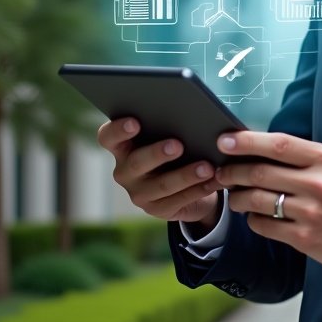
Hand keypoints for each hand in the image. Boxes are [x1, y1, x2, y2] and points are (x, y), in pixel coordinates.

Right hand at [97, 118, 221, 228]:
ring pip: (162, 185)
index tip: (135, 122)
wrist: (184, 182)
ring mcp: (138, 193)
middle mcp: (125, 171)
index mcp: (122, 147)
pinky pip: (178, 201)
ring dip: (186, 175)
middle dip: (157, 154)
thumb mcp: (169, 135)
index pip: (108, 137)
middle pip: (137, 162)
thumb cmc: (175, 146)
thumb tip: (192, 112)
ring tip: (207, 167)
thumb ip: (170, 124)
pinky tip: (213, 181)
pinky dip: (198, 190)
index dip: (118, 130)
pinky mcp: (156, 209)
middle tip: (178, 145)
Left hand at [215, 131, 321, 271]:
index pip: (277, 144)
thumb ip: (303, 157)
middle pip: (260, 173)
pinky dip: (254, 220)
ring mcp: (310, 212)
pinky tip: (256, 216)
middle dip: (232, 172)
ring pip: (257, 201)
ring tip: (235, 196)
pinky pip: (265, 226)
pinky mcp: (305, 238)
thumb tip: (261, 150)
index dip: (246, 142)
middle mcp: (318, 183)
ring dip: (238, 198)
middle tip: (221, 173)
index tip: (224, 140)